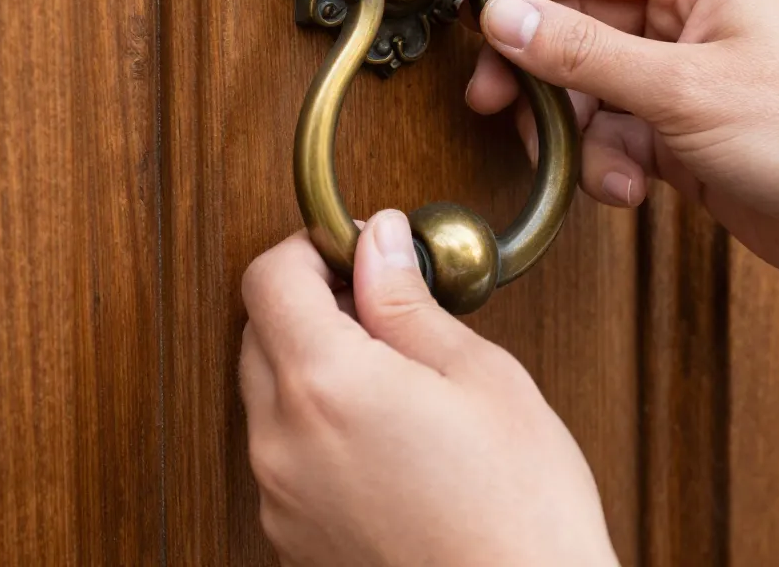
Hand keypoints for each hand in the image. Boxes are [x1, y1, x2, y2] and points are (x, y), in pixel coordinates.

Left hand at [239, 211, 618, 566]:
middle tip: (384, 304)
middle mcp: (282, 443)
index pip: (268, 278)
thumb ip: (406, 300)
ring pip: (268, 390)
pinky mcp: (291, 538)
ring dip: (313, 359)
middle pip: (259, 330)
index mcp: (324, 386)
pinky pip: (282, 448)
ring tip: (395, 372)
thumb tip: (378, 240)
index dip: (309, 247)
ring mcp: (280, 498)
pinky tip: (384, 430)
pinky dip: (315, 417)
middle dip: (311, 300)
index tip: (354, 249)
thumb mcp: (476, 375)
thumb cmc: (519, 509)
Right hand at [466, 0, 778, 314]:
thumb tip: (506, 16)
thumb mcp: (683, 87)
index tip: (472, 6)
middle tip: (495, 97)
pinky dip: (606, 164)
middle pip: (574, 25)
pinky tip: (630, 188)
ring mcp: (677, 76)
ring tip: (593, 163)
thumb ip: (584, 51)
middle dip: (536, 68)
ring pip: (585, 87)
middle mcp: (683, 18)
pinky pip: (609, 134)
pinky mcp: (674, 129)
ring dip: (575, 131)